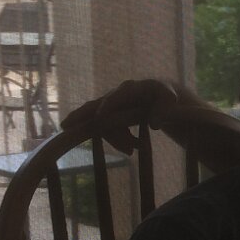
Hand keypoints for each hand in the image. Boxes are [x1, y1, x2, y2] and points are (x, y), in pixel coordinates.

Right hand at [61, 79, 180, 153]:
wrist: (165, 101)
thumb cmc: (171, 101)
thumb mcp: (174, 104)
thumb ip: (167, 110)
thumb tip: (154, 123)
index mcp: (136, 88)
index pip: (118, 96)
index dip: (108, 106)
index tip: (99, 116)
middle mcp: (120, 93)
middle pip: (97, 105)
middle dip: (81, 115)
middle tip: (65, 127)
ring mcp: (113, 103)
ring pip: (102, 122)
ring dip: (114, 138)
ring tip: (132, 151)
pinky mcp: (112, 113)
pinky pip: (106, 127)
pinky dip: (116, 139)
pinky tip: (130, 149)